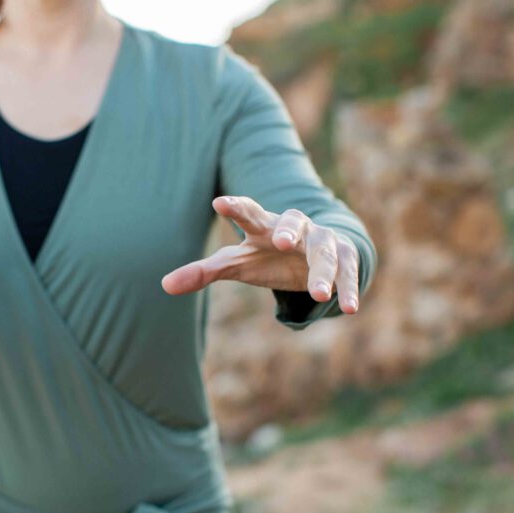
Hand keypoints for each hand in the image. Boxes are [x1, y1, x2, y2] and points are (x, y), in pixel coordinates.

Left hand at [161, 196, 360, 313]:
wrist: (314, 253)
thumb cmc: (267, 255)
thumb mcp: (236, 263)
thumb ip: (203, 272)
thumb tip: (164, 285)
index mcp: (263, 226)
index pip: (248, 212)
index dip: (235, 207)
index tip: (219, 203)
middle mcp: (294, 228)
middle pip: (292, 223)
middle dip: (288, 230)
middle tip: (282, 242)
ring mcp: (322, 240)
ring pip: (323, 251)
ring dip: (323, 272)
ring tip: (320, 294)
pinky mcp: (344, 257)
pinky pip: (347, 272)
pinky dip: (348, 289)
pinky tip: (349, 309)